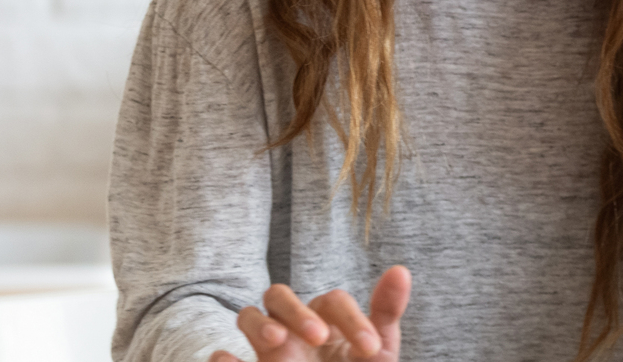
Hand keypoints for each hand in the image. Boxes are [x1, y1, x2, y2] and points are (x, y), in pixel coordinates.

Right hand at [210, 265, 411, 361]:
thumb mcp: (377, 350)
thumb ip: (386, 312)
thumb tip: (401, 269)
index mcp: (326, 319)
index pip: (332, 302)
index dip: (352, 321)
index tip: (369, 350)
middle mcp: (293, 328)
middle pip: (279, 295)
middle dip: (296, 311)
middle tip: (319, 338)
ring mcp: (269, 349)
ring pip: (248, 315)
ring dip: (260, 324)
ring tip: (277, 344)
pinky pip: (221, 357)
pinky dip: (223, 358)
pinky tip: (229, 360)